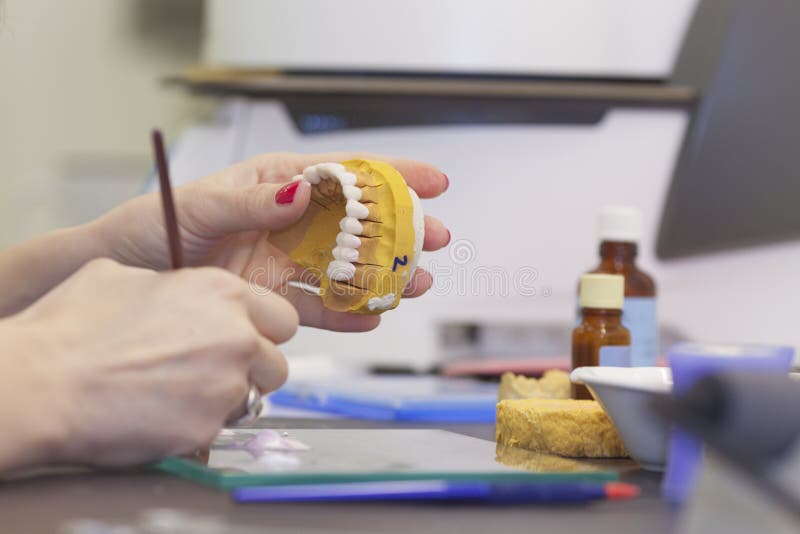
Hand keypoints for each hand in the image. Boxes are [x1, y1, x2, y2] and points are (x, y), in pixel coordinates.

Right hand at [1, 258, 296, 467]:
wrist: (43, 383)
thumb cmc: (72, 325)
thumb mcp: (121, 275)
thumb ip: (171, 284)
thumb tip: (172, 291)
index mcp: (223, 292)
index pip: (283, 316)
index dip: (262, 330)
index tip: (242, 337)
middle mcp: (237, 335)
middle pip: (277, 361)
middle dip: (254, 368)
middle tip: (216, 371)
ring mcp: (227, 384)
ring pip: (255, 397)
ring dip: (230, 398)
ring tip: (185, 394)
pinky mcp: (209, 426)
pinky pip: (221, 428)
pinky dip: (200, 424)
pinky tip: (165, 415)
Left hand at [93, 152, 449, 331]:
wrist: (123, 276)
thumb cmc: (152, 226)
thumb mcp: (199, 205)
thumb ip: (251, 201)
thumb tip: (303, 192)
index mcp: (275, 185)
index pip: (343, 175)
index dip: (391, 176)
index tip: (432, 181)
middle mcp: (288, 223)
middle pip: (357, 225)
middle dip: (400, 230)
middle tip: (437, 238)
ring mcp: (284, 263)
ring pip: (346, 268)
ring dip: (383, 276)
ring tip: (415, 283)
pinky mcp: (273, 299)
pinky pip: (318, 307)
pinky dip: (346, 313)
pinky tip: (372, 317)